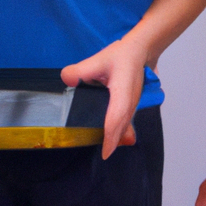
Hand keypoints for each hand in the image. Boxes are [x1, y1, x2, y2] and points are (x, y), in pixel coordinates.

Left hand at [61, 40, 144, 158]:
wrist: (140, 52)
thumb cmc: (120, 56)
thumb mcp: (98, 59)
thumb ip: (80, 70)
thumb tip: (66, 79)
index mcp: (122, 92)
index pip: (117, 116)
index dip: (111, 135)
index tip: (106, 152)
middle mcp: (130, 102)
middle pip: (122, 128)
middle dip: (113, 143)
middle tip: (102, 154)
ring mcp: (133, 106)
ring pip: (125, 126)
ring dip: (116, 138)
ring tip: (105, 148)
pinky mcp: (131, 106)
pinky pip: (125, 122)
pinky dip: (119, 131)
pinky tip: (110, 137)